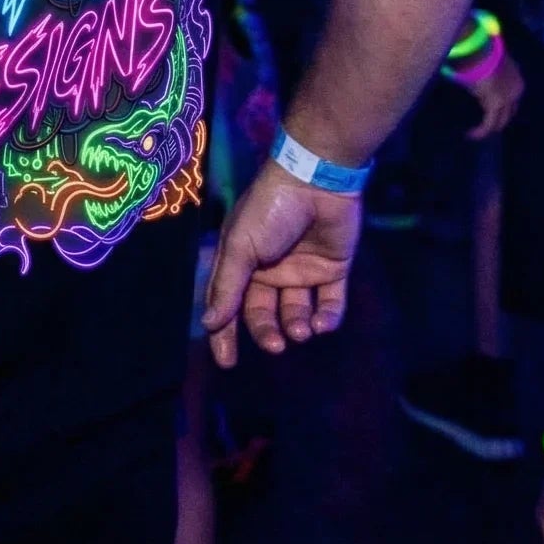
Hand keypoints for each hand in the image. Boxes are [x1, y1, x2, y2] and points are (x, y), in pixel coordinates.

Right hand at [203, 161, 361, 365]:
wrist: (316, 181)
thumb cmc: (270, 210)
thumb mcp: (241, 245)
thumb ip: (227, 286)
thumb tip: (209, 323)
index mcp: (244, 262)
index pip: (230, 304)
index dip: (226, 333)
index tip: (227, 363)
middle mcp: (272, 269)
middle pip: (264, 314)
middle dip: (267, 333)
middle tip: (277, 346)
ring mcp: (303, 270)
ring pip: (297, 313)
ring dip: (298, 327)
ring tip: (302, 330)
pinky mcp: (333, 270)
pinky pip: (331, 304)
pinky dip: (327, 318)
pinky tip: (322, 323)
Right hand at [466, 51, 525, 139]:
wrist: (479, 46)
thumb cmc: (478, 48)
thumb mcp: (486, 61)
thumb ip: (485, 72)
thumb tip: (474, 77)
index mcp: (516, 77)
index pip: (511, 97)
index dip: (501, 104)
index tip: (487, 107)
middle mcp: (517, 89)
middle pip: (509, 110)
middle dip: (498, 117)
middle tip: (485, 122)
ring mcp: (508, 98)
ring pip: (501, 119)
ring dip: (489, 126)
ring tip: (476, 131)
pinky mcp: (496, 104)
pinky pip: (488, 123)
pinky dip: (480, 131)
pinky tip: (470, 134)